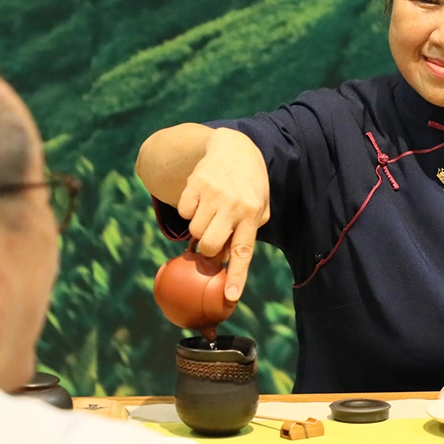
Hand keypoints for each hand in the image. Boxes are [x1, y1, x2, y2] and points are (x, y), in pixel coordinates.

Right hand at [177, 128, 269, 301]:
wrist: (234, 147)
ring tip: (210, 213)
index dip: (236, 276)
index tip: (230, 297)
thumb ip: (246, 233)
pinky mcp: (195, 183)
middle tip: (212, 241)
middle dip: (208, 250)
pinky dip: (189, 211)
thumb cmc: (249, 186)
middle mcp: (234, 204)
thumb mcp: (259, 206)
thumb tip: (224, 261)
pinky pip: (183, 212)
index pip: (243, 251)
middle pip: (211, 246)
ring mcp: (213, 193)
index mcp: (253, 213)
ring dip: (199, 228)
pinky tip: (201, 199)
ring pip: (194, 231)